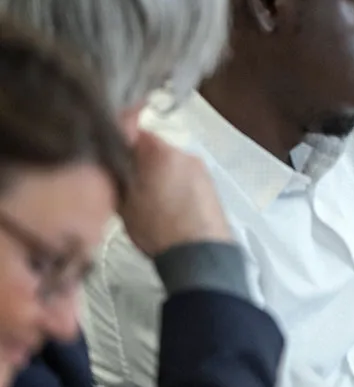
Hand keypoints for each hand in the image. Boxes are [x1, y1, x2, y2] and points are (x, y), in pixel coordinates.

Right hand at [118, 131, 230, 257]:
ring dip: (159, 176)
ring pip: (171, 165)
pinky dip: (175, 187)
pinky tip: (168, 207)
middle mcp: (185, 153)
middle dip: (140, 163)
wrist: (200, 252)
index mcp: (162, 151)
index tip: (109, 162)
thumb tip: (109, 164)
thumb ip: (116, 177)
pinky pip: (186, 178)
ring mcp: (202, 169)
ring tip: (148, 201)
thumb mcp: (123, 203)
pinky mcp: (212, 186)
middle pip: (154, 150)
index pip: (134, 134)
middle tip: (126, 185)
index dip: (118, 146)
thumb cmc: (157, 226)